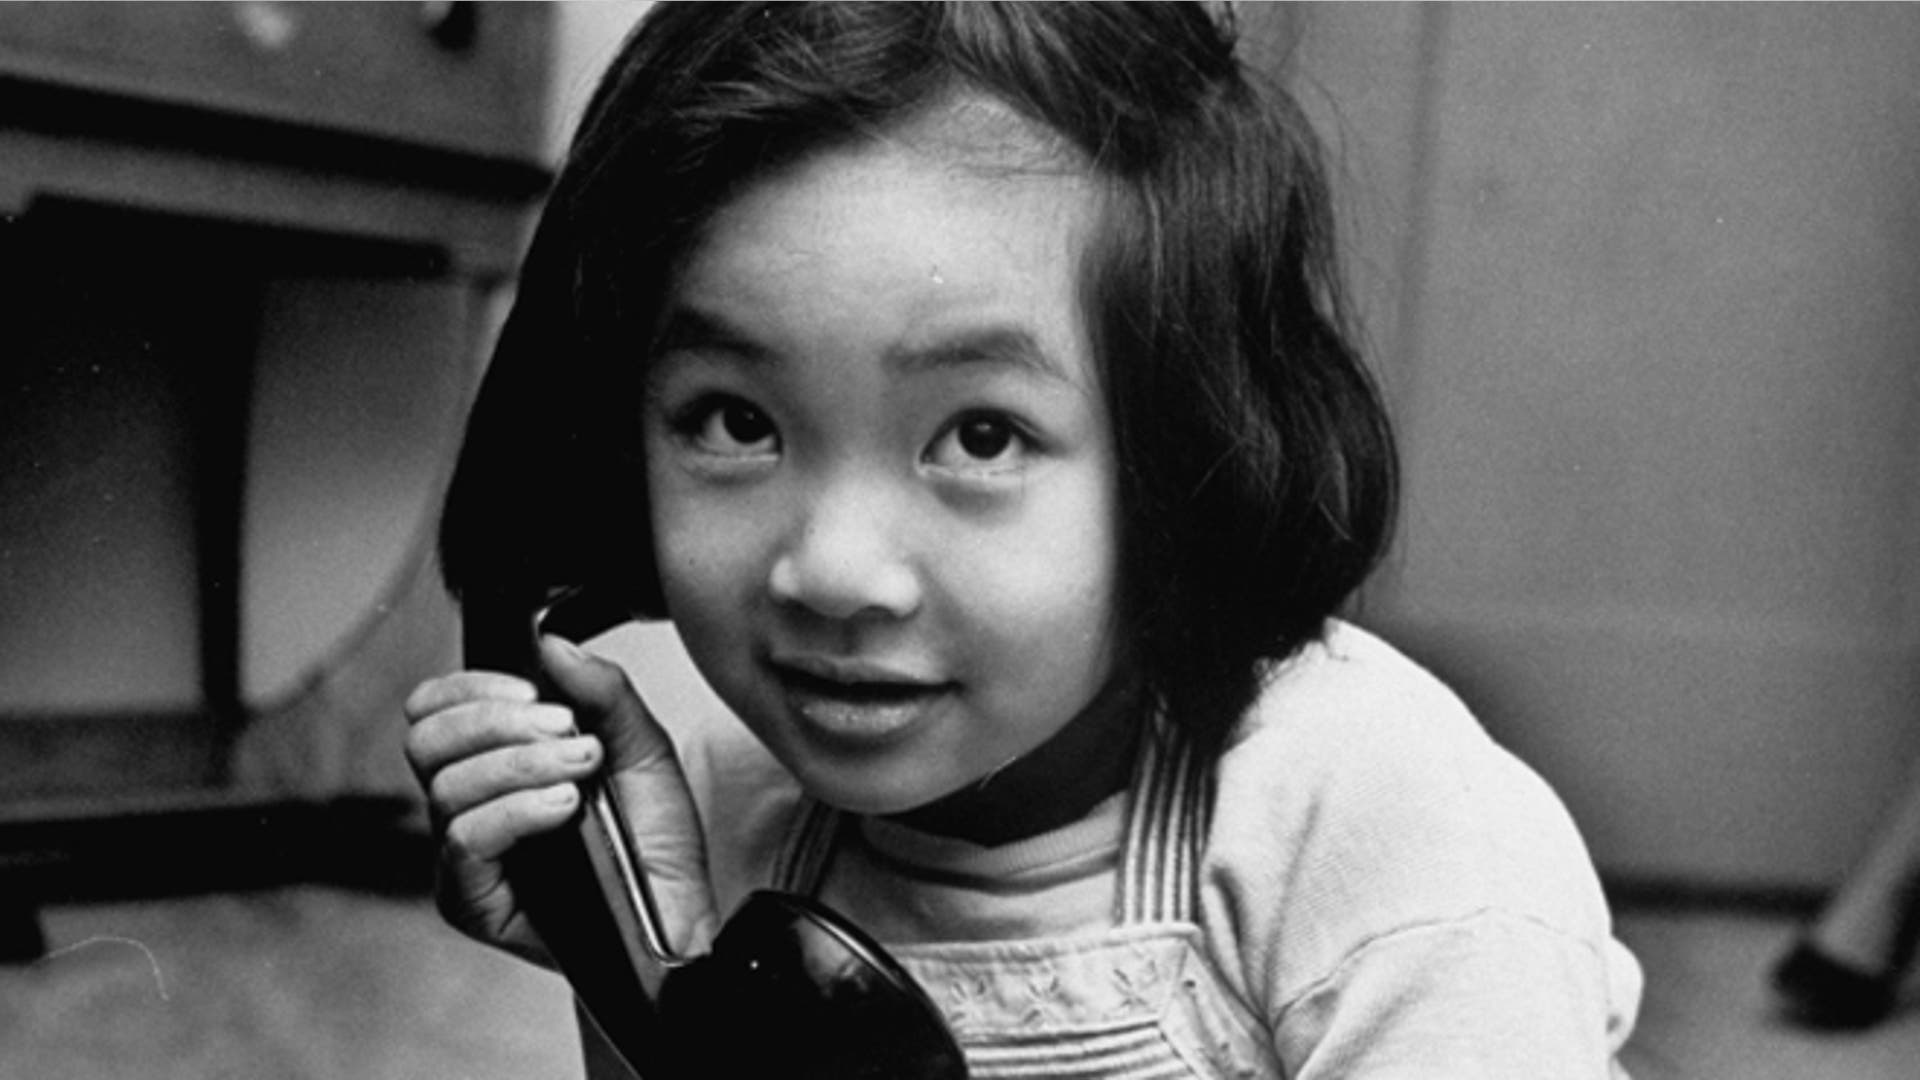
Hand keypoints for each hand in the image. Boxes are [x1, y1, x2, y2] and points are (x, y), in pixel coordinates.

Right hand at [404, 636, 717, 966]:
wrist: (677, 918)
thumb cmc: (653, 844)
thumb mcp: (641, 748)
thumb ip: (602, 691)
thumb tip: (552, 645)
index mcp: (494, 762)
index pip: (435, 709)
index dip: (471, 688)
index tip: (534, 690)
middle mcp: (469, 805)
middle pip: (426, 740)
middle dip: (496, 721)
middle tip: (565, 729)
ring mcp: (464, 855)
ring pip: (447, 787)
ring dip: (521, 764)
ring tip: (580, 770)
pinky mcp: (471, 900)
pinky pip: (466, 839)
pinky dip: (516, 810)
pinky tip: (562, 806)